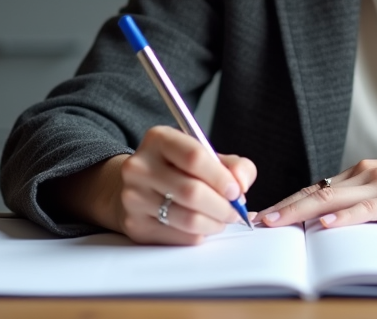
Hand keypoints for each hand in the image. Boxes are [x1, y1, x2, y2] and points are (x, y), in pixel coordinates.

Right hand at [116, 126, 255, 245]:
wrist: (135, 186)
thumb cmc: (177, 169)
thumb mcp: (204, 156)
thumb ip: (233, 165)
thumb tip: (241, 185)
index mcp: (159, 139)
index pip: (194, 157)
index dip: (221, 177)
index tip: (236, 190)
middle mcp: (140, 166)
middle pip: (192, 191)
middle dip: (223, 206)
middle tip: (235, 212)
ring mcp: (134, 197)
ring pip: (188, 218)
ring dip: (214, 223)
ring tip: (221, 220)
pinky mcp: (136, 225)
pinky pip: (179, 237)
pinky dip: (199, 235)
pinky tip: (202, 226)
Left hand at [258, 150, 376, 229]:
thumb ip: (362, 200)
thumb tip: (332, 220)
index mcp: (360, 173)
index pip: (316, 188)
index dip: (288, 201)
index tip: (264, 214)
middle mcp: (365, 174)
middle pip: (316, 191)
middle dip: (284, 207)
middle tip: (257, 221)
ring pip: (333, 198)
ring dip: (301, 211)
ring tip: (278, 222)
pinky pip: (365, 209)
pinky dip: (344, 216)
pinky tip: (326, 224)